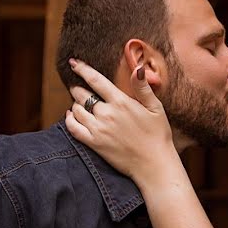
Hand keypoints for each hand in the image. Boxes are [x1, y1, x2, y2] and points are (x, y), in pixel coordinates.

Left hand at [64, 59, 176, 182]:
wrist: (153, 164)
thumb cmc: (158, 134)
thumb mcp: (155, 107)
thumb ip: (142, 87)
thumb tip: (137, 68)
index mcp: (121, 102)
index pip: (95, 80)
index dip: (82, 69)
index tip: (73, 63)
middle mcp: (106, 114)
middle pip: (82, 94)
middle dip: (77, 87)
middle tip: (77, 87)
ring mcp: (98, 129)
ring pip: (76, 110)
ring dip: (75, 103)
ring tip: (78, 102)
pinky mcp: (94, 144)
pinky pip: (73, 128)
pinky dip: (69, 120)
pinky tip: (71, 116)